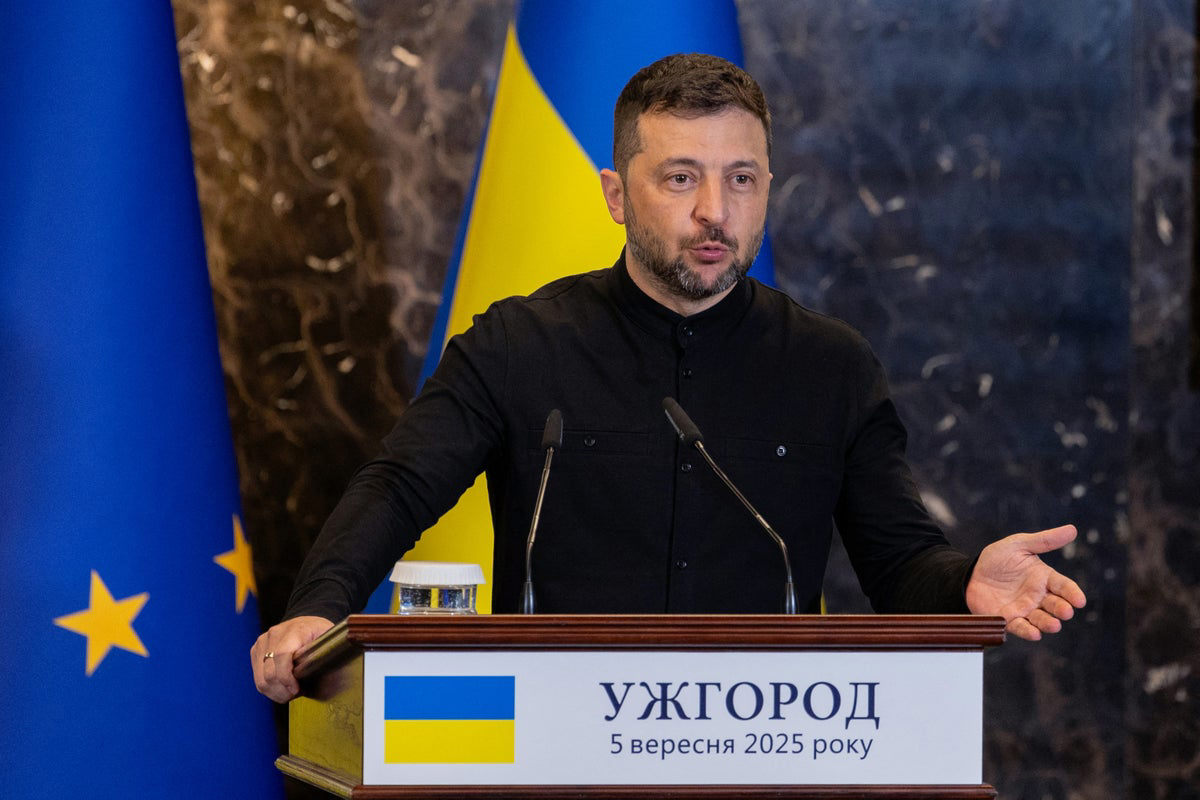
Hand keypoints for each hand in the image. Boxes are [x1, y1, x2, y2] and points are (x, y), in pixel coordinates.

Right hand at [251, 615, 334, 702]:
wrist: (306, 623)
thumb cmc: (319, 634)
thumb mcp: (329, 641)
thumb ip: (326, 657)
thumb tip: (332, 679)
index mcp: (295, 630)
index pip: (282, 655)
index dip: (286, 677)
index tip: (296, 690)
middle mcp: (275, 634)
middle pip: (269, 672)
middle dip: (283, 690)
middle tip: (297, 693)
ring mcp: (263, 642)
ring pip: (261, 679)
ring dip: (276, 692)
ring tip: (290, 692)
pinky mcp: (256, 651)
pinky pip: (258, 679)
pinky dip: (270, 689)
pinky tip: (282, 688)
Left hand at [965, 524, 1086, 640]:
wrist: (970, 574)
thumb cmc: (997, 559)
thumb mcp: (1019, 545)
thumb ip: (1044, 540)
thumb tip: (1072, 529)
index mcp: (1044, 578)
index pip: (1064, 586)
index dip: (1072, 593)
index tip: (1079, 600)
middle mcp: (1038, 596)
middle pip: (1055, 605)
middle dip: (1062, 609)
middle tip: (1065, 611)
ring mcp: (1024, 609)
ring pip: (1041, 619)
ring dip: (1048, 623)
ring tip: (1054, 624)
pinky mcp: (1009, 619)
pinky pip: (1021, 627)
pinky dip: (1028, 631)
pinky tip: (1034, 633)